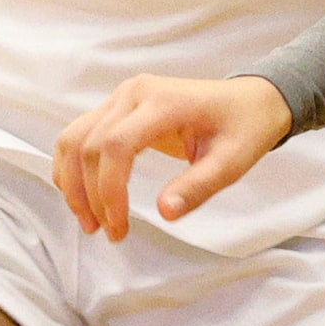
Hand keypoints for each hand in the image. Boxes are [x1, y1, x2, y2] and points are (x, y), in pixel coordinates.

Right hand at [53, 72, 290, 241]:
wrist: (252, 100)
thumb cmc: (244, 128)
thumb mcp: (232, 163)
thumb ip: (198, 187)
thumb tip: (164, 213)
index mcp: (163, 102)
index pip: (116, 146)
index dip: (109, 191)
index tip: (119, 227)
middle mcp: (135, 93)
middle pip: (88, 145)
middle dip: (89, 195)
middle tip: (106, 232)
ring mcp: (124, 96)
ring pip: (74, 138)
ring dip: (72, 182)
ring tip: (89, 221)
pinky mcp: (119, 106)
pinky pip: (81, 134)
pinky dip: (73, 167)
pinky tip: (83, 196)